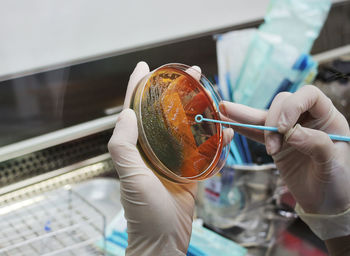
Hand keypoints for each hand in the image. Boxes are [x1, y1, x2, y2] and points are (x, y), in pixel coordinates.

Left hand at [108, 62, 196, 255]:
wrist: (165, 240)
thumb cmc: (144, 213)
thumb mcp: (131, 178)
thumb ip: (123, 146)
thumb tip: (126, 113)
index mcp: (137, 148)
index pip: (135, 110)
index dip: (137, 86)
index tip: (144, 66)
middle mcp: (154, 149)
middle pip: (165, 112)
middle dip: (176, 91)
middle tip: (191, 73)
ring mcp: (174, 158)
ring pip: (187, 127)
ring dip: (199, 109)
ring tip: (210, 93)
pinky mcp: (192, 170)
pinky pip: (205, 149)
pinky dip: (215, 139)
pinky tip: (226, 130)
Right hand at [220, 85, 349, 214]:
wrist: (326, 203)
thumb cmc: (338, 182)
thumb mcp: (333, 164)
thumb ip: (316, 144)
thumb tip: (290, 133)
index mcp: (327, 117)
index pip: (308, 95)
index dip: (293, 106)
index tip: (284, 129)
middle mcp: (307, 119)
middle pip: (283, 103)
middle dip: (272, 121)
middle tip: (272, 147)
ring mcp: (289, 130)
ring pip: (265, 116)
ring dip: (244, 115)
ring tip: (223, 109)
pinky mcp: (276, 143)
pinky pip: (257, 133)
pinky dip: (243, 127)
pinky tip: (226, 120)